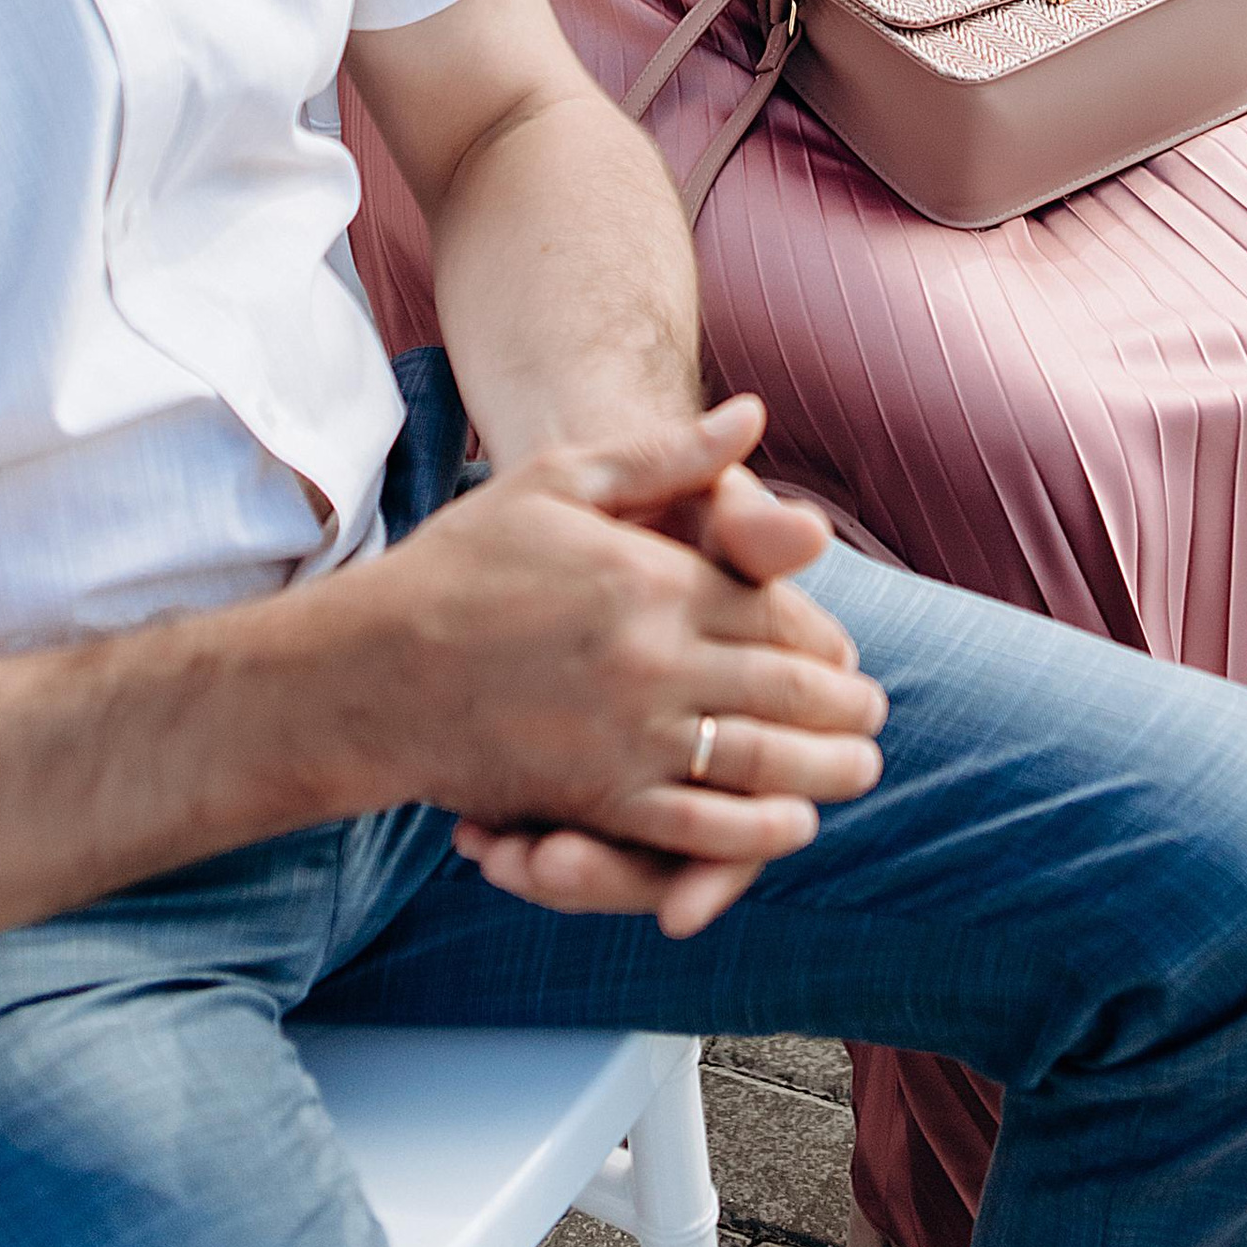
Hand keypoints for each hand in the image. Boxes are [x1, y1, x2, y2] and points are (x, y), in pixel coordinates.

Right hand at [359, 398, 887, 940]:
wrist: (371, 664)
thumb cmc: (464, 561)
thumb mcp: (562, 478)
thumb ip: (666, 455)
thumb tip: (753, 413)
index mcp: (652, 580)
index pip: (774, 613)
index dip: (822, 638)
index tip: (848, 652)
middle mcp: (652, 660)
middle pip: (785, 691)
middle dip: (842, 708)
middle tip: (875, 716)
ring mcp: (626, 737)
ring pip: (758, 763)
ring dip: (822, 770)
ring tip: (856, 770)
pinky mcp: (594, 799)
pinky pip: (697, 826)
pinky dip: (756, 832)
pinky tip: (789, 828)